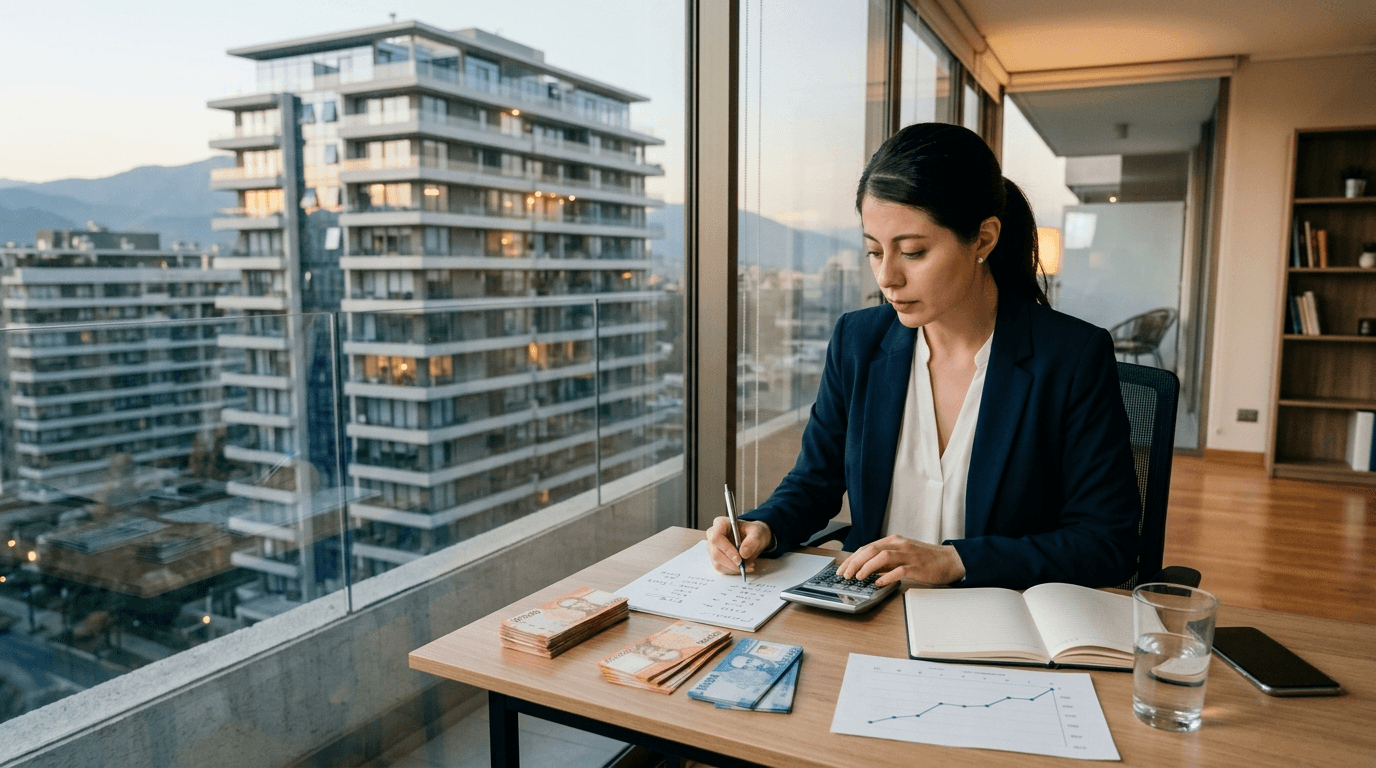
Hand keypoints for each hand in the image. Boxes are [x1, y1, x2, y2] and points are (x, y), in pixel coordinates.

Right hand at [705, 517, 772, 574]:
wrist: (753, 537)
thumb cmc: (753, 532)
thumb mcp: (757, 532)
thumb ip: (752, 541)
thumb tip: (743, 553)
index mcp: (721, 523)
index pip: (716, 538)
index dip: (727, 550)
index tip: (739, 559)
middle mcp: (713, 535)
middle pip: (715, 553)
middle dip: (731, 563)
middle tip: (744, 565)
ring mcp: (712, 547)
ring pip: (717, 563)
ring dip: (733, 568)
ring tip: (748, 566)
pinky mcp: (715, 558)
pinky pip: (720, 568)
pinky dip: (732, 570)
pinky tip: (743, 567)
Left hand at [836, 535, 965, 586]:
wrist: (951, 560)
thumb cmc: (926, 559)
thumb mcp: (902, 555)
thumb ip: (885, 560)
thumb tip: (866, 570)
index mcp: (894, 540)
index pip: (867, 547)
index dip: (852, 558)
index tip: (842, 569)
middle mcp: (900, 545)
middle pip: (871, 550)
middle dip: (855, 563)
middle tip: (845, 575)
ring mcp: (909, 555)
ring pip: (882, 557)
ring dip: (867, 567)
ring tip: (858, 577)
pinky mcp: (918, 567)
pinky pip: (900, 570)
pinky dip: (887, 576)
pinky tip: (879, 583)